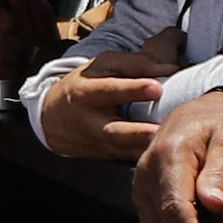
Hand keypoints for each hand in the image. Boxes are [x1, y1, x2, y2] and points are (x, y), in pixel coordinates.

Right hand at [33, 67, 166, 164]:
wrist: (53, 117)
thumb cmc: (84, 85)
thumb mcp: (102, 66)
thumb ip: (135, 64)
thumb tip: (169, 69)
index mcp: (86, 93)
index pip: (110, 90)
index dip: (133, 89)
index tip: (157, 88)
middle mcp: (90, 122)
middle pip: (114, 130)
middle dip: (136, 132)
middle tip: (158, 129)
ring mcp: (97, 143)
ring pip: (123, 150)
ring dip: (144, 148)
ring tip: (167, 143)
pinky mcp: (106, 156)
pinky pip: (127, 157)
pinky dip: (144, 156)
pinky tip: (161, 152)